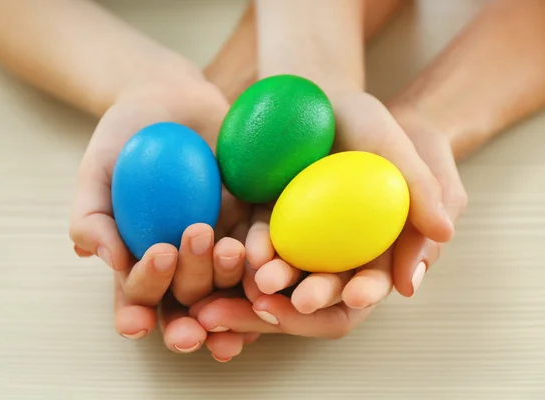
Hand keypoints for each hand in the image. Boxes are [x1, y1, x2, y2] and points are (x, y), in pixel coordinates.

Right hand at [68, 79, 251, 356]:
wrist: (168, 98)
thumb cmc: (124, 139)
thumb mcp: (97, 173)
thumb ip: (91, 218)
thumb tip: (105, 259)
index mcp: (144, 259)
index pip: (139, 298)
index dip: (137, 315)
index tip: (136, 323)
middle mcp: (186, 261)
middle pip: (190, 295)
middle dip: (187, 289)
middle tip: (173, 255)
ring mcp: (221, 241)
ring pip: (230, 277)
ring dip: (230, 279)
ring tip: (225, 253)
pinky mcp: (251, 216)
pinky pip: (262, 241)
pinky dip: (265, 252)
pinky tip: (264, 258)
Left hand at [194, 91, 458, 338]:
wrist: (327, 101)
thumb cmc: (376, 127)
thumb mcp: (410, 150)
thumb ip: (426, 190)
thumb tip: (443, 236)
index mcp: (372, 249)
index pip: (370, 285)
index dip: (364, 293)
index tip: (356, 295)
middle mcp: (332, 255)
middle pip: (320, 295)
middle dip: (308, 305)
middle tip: (294, 302)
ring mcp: (296, 241)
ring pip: (283, 277)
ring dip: (270, 286)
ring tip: (260, 282)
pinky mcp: (266, 221)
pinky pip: (256, 243)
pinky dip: (250, 251)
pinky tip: (240, 253)